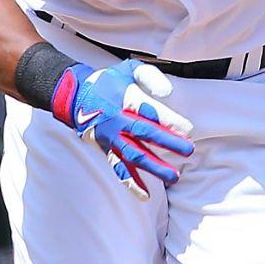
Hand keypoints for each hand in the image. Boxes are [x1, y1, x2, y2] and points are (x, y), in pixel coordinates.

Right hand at [49, 59, 195, 199]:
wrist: (76, 95)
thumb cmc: (109, 81)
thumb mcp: (128, 69)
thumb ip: (149, 76)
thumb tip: (168, 92)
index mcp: (123, 98)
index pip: (147, 109)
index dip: (167, 119)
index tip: (187, 129)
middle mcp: (116, 119)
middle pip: (143, 132)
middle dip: (167, 142)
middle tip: (189, 150)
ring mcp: (111, 138)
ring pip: (133, 154)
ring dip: (153, 167)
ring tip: (173, 177)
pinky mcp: (106, 150)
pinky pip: (119, 168)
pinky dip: (131, 182)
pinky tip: (145, 194)